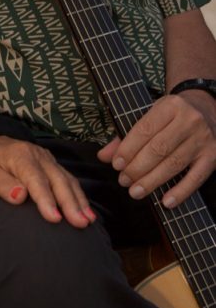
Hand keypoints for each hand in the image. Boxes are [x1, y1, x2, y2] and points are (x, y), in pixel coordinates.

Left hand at [0, 136, 95, 226]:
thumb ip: (0, 183)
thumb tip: (20, 196)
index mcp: (19, 156)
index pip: (35, 179)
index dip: (46, 200)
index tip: (55, 219)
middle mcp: (36, 155)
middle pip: (57, 179)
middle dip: (70, 202)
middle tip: (80, 223)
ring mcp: (45, 158)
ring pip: (66, 179)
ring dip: (78, 199)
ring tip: (88, 220)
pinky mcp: (49, 163)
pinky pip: (67, 178)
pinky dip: (77, 193)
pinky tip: (85, 208)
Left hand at [98, 90, 215, 207]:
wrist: (208, 109)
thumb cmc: (173, 115)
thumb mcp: (152, 115)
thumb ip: (127, 135)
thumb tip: (104, 156)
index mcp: (171, 106)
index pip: (145, 129)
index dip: (128, 149)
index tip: (116, 165)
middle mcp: (189, 121)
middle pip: (159, 149)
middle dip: (137, 168)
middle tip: (124, 181)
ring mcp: (203, 140)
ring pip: (174, 164)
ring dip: (152, 181)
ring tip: (135, 191)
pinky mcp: (213, 157)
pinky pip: (196, 178)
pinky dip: (180, 192)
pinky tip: (166, 202)